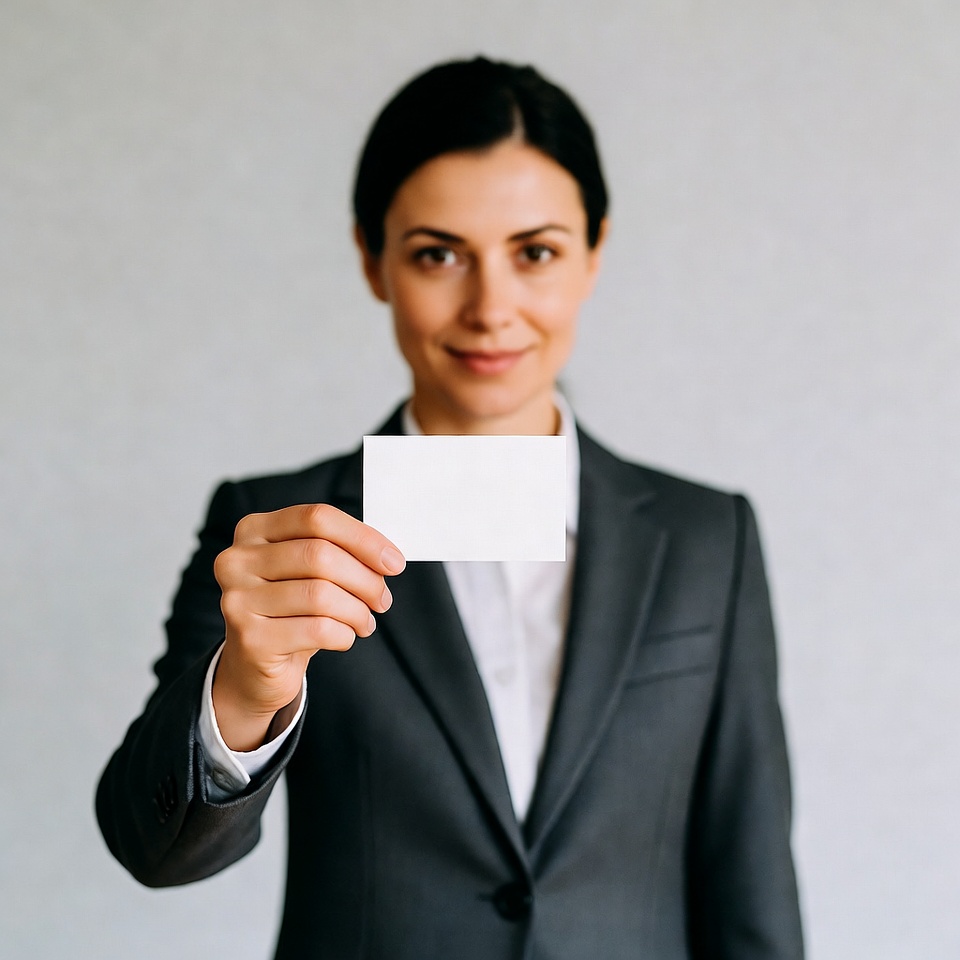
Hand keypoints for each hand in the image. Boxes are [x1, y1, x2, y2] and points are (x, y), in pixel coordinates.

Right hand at [211, 503, 404, 750]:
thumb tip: (387, 558)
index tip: (393, 561)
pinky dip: (343, 634)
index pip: (316, 518)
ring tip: (365, 622)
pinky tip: (345, 637)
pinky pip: (316, 630)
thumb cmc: (290, 609)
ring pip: (320, 595)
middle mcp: (237, 560)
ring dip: (357, 611)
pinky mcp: (249, 639)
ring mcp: (237, 599)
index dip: (362, 538)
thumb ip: (339, 552)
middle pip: (320, 555)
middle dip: (365, 579)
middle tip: (383, 599)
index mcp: (254, 529)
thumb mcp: (309, 572)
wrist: (255, 664)